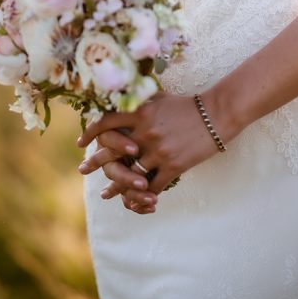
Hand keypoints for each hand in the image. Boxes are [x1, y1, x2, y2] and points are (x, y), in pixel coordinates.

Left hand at [77, 91, 223, 200]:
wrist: (216, 114)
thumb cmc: (188, 105)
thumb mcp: (160, 98)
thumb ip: (140, 102)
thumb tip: (122, 100)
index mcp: (141, 112)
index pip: (106, 122)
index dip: (91, 133)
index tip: (81, 143)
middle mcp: (146, 132)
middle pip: (113, 152)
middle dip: (95, 162)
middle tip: (83, 170)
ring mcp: (159, 151)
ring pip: (131, 174)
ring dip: (117, 185)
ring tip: (106, 194)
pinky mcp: (174, 166)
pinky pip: (152, 185)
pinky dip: (143, 194)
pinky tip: (137, 200)